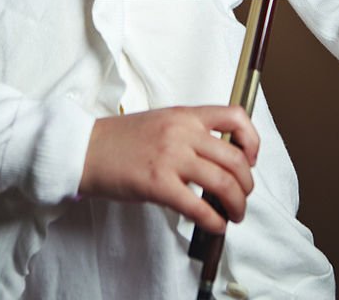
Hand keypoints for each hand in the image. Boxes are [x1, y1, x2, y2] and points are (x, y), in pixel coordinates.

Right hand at [78, 105, 258, 232]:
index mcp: (185, 114)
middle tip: (243, 196)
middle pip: (235, 158)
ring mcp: (170, 157)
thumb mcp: (162, 122)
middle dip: (247, 184)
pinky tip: (215, 225)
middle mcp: (182, 132)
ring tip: (234, 214)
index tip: (251, 158)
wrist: (86, 149)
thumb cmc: (121, 139)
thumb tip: (221, 157)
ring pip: (223, 182)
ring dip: (237, 205)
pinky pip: (199, 207)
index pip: (235, 117)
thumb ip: (191, 132)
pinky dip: (214, 220)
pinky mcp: (158, 184)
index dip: (252, 140)